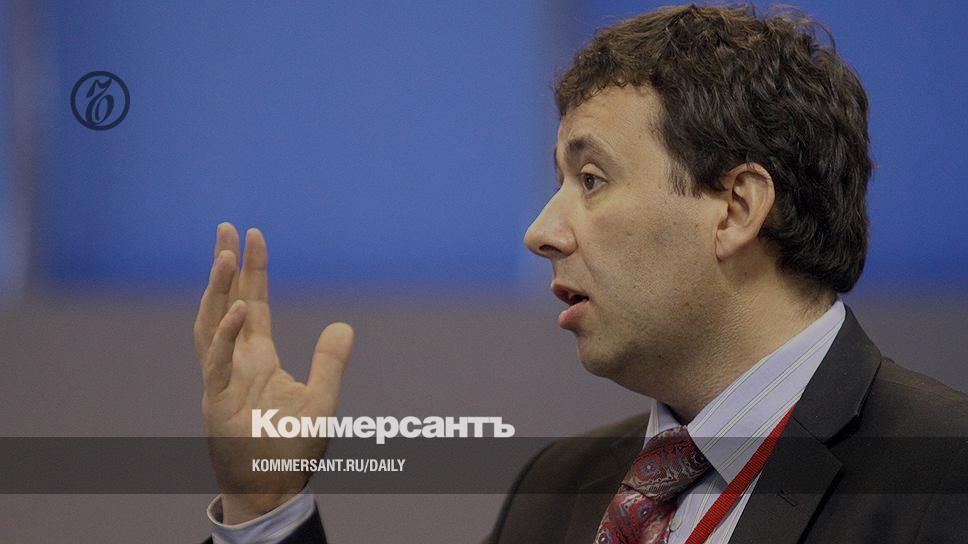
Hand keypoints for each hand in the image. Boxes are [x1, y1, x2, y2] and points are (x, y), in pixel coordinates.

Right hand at [193, 223, 353, 523]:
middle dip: (224, 265)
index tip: (253, 235)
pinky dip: (226, 336)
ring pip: (211, 325)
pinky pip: (217, 363)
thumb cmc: (292, 449)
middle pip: (226, 302)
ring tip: (223, 256)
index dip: (253, 269)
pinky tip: (239, 308)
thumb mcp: (322, 400)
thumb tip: (344, 324)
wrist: (273, 490)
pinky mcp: (215, 403)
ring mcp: (222, 380)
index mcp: (259, 358)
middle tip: (224, 226)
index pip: (253, 303)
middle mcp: (236, 362)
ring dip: (217, 290)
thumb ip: (331, 362)